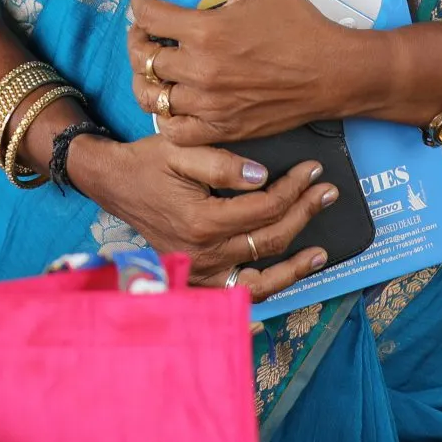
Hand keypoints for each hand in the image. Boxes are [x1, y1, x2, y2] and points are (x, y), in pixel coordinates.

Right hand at [67, 134, 338, 299]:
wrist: (115, 183)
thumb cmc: (149, 162)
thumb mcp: (181, 149)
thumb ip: (222, 164)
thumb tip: (263, 177)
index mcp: (201, 221)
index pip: (264, 208)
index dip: (294, 188)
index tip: (313, 169)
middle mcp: (203, 253)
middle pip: (269, 239)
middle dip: (303, 213)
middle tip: (326, 192)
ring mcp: (200, 271)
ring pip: (260, 277)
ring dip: (295, 265)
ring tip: (321, 252)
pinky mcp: (198, 278)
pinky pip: (240, 291)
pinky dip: (267, 288)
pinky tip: (288, 278)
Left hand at [125, 0, 362, 145]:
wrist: (332, 72)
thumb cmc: (298, 24)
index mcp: (206, 31)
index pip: (148, 16)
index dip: (138, 2)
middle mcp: (201, 70)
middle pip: (142, 57)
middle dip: (137, 38)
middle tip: (144, 31)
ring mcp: (209, 104)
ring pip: (151, 96)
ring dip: (144, 78)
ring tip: (152, 66)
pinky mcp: (221, 128)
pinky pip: (174, 130)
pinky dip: (164, 116)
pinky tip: (171, 99)